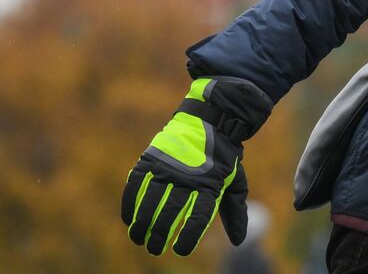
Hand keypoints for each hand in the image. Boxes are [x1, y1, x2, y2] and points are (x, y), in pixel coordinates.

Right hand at [121, 77, 270, 255]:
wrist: (212, 117)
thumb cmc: (223, 156)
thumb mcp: (235, 181)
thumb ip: (234, 211)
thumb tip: (238, 242)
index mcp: (210, 184)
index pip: (197, 217)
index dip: (188, 237)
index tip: (180, 250)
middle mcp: (188, 177)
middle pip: (169, 213)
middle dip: (159, 235)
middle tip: (155, 248)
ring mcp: (168, 166)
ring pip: (149, 202)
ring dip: (141, 224)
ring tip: (139, 238)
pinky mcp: (152, 158)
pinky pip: (136, 184)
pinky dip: (130, 203)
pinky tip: (129, 219)